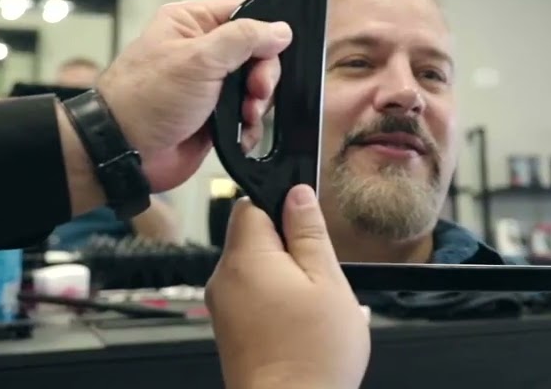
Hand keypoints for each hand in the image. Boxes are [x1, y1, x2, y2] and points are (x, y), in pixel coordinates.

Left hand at [95, 0, 290, 191]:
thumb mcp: (199, 59)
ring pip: (256, 85)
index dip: (264, 32)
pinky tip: (243, 131)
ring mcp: (209, 84)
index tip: (273, 52)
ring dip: (259, 102)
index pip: (243, 13)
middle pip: (256, 52)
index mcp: (191, 23)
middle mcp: (201, 51)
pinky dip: (251, 125)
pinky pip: (248, 115)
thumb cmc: (146, 100)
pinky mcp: (215, 115)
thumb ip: (244, 38)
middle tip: (256, 91)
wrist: (127, 153)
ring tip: (246, 114)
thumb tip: (280, 30)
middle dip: (263, 75)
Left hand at [207, 185, 369, 388]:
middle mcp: (224, 280)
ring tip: (314, 303)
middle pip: (254, 237)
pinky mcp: (230, 331)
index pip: (251, 204)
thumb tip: (298, 195)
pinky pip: (254, 296)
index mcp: (245, 259)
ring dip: (288, 275)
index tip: (309, 224)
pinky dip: (279, 300)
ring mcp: (224, 307)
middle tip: (320, 273)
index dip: (283, 205)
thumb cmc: (312, 356)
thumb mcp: (327, 281)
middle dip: (291, 246)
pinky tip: (302, 322)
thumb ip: (310, 233)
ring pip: (258, 267)